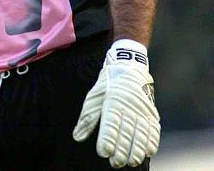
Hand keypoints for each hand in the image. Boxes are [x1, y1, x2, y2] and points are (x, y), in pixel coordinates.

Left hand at [73, 40, 159, 167]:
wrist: (129, 68)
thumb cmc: (108, 86)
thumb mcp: (94, 97)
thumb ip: (87, 119)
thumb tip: (77, 137)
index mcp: (112, 103)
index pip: (110, 124)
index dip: (108, 139)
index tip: (104, 152)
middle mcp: (128, 107)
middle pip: (126, 132)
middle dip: (122, 149)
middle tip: (116, 163)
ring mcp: (142, 110)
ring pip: (141, 133)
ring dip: (137, 149)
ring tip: (132, 162)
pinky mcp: (151, 113)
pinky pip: (153, 129)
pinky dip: (152, 141)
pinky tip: (148, 152)